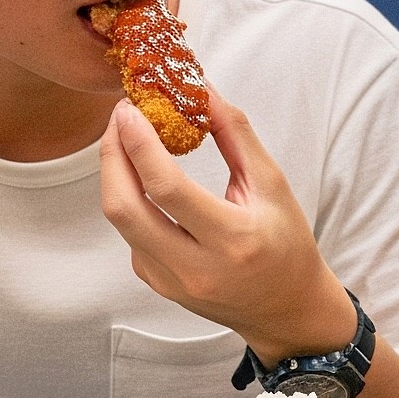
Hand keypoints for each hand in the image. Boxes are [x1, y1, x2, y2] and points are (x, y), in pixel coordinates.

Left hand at [99, 92, 354, 364]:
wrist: (287, 308)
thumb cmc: (286, 243)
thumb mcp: (273, 184)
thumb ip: (235, 133)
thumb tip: (201, 89)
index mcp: (233, 239)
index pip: (167, 187)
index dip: (139, 143)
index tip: (130, 109)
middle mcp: (197, 268)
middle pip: (125, 208)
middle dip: (111, 155)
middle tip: (119, 120)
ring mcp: (173, 282)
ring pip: (121, 222)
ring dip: (116, 176)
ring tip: (127, 142)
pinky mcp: (159, 286)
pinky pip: (131, 238)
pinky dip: (133, 203)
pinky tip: (148, 186)